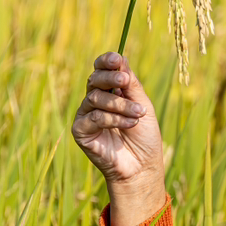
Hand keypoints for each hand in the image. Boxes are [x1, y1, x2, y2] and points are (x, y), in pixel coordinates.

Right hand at [72, 52, 166, 225]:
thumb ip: (132, 85)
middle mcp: (95, 101)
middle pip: (95, 80)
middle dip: (111, 79)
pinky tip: (130, 124)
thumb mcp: (143, 106)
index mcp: (110, 92)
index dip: (106, 62)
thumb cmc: (145, 136)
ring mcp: (86, 115)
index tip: (117, 59)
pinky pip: (94, 117)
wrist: (142, 166)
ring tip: (139, 114)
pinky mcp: (80, 131)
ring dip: (120, 105)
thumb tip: (121, 60)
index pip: (101, 70)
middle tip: (125, 81)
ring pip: (96, 98)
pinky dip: (114, 119)